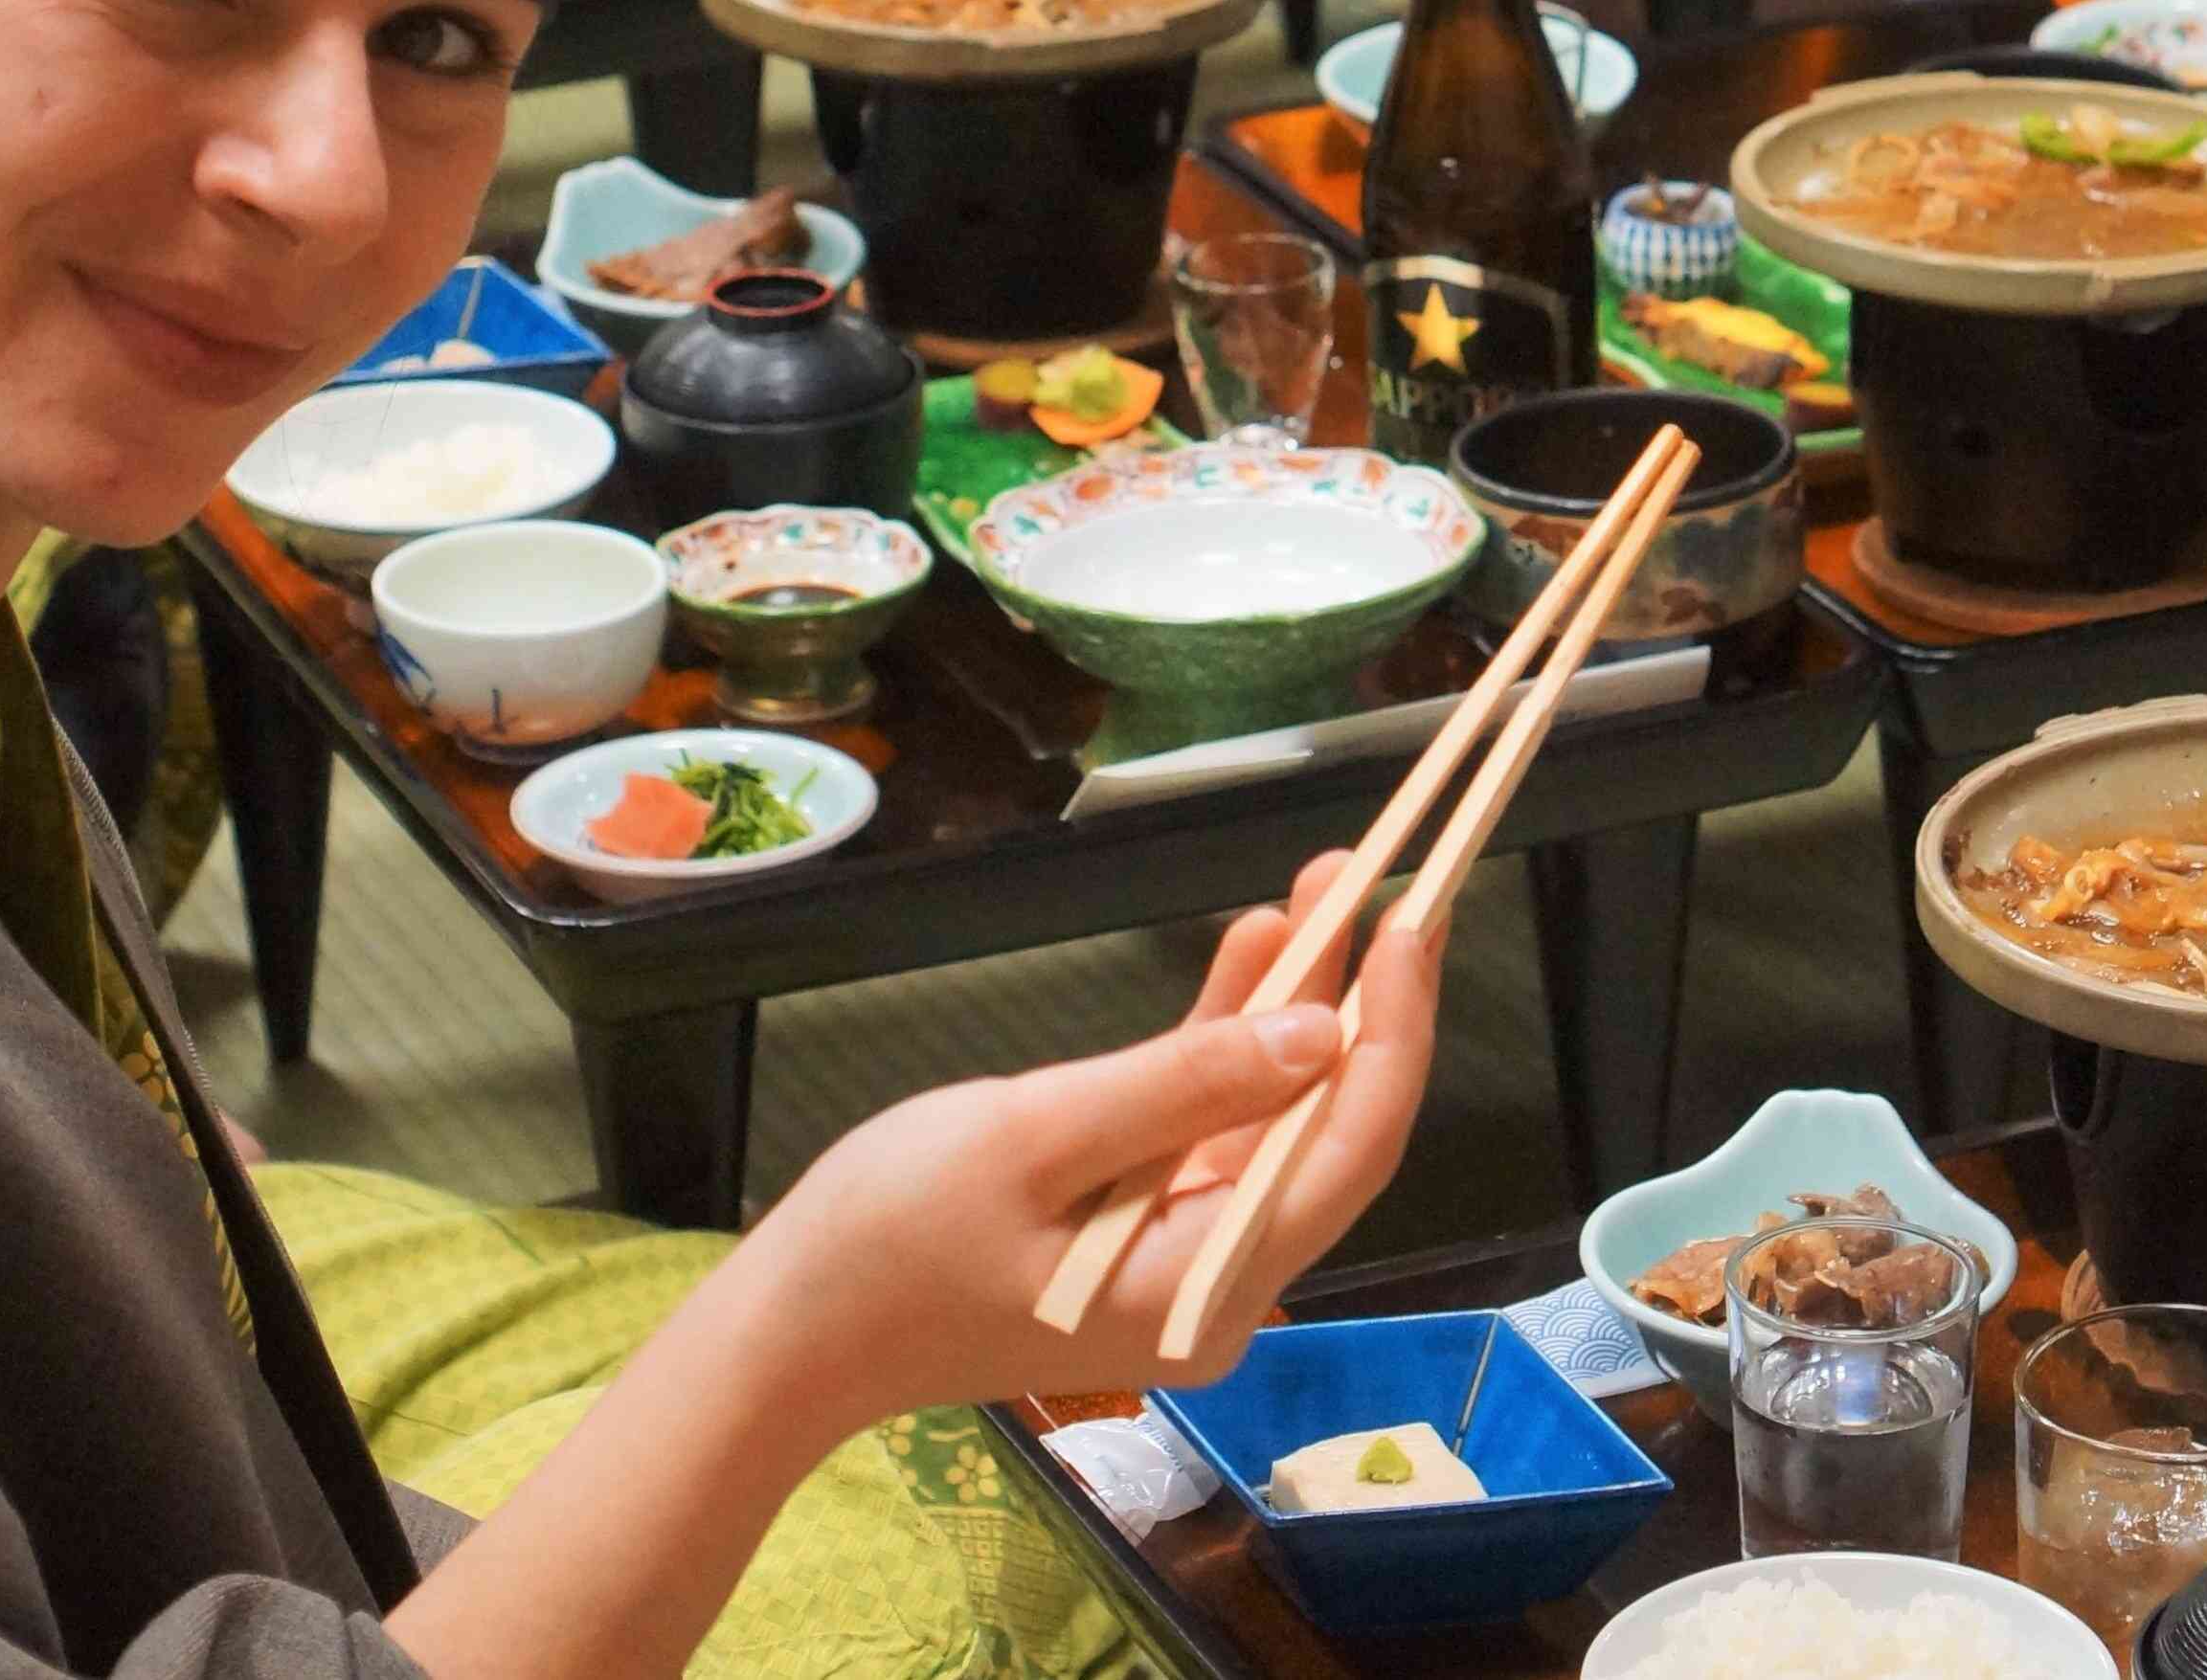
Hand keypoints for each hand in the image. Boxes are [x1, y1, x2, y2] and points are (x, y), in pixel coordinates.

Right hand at [713, 856, 1444, 1432]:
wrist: (792, 1330)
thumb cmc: (890, 1238)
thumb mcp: (1033, 1140)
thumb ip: (1182, 1084)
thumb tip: (1319, 1030)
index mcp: (1204, 1287)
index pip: (1349, 1149)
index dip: (1394, 1029)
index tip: (1414, 919)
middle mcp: (1216, 1283)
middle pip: (1325, 1129)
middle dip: (1358, 999)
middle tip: (1369, 874)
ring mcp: (1179, 1256)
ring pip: (1272, 1116)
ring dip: (1296, 1005)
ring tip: (1322, 888)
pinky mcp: (1137, 1225)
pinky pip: (1210, 1126)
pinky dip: (1228, 1042)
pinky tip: (1251, 949)